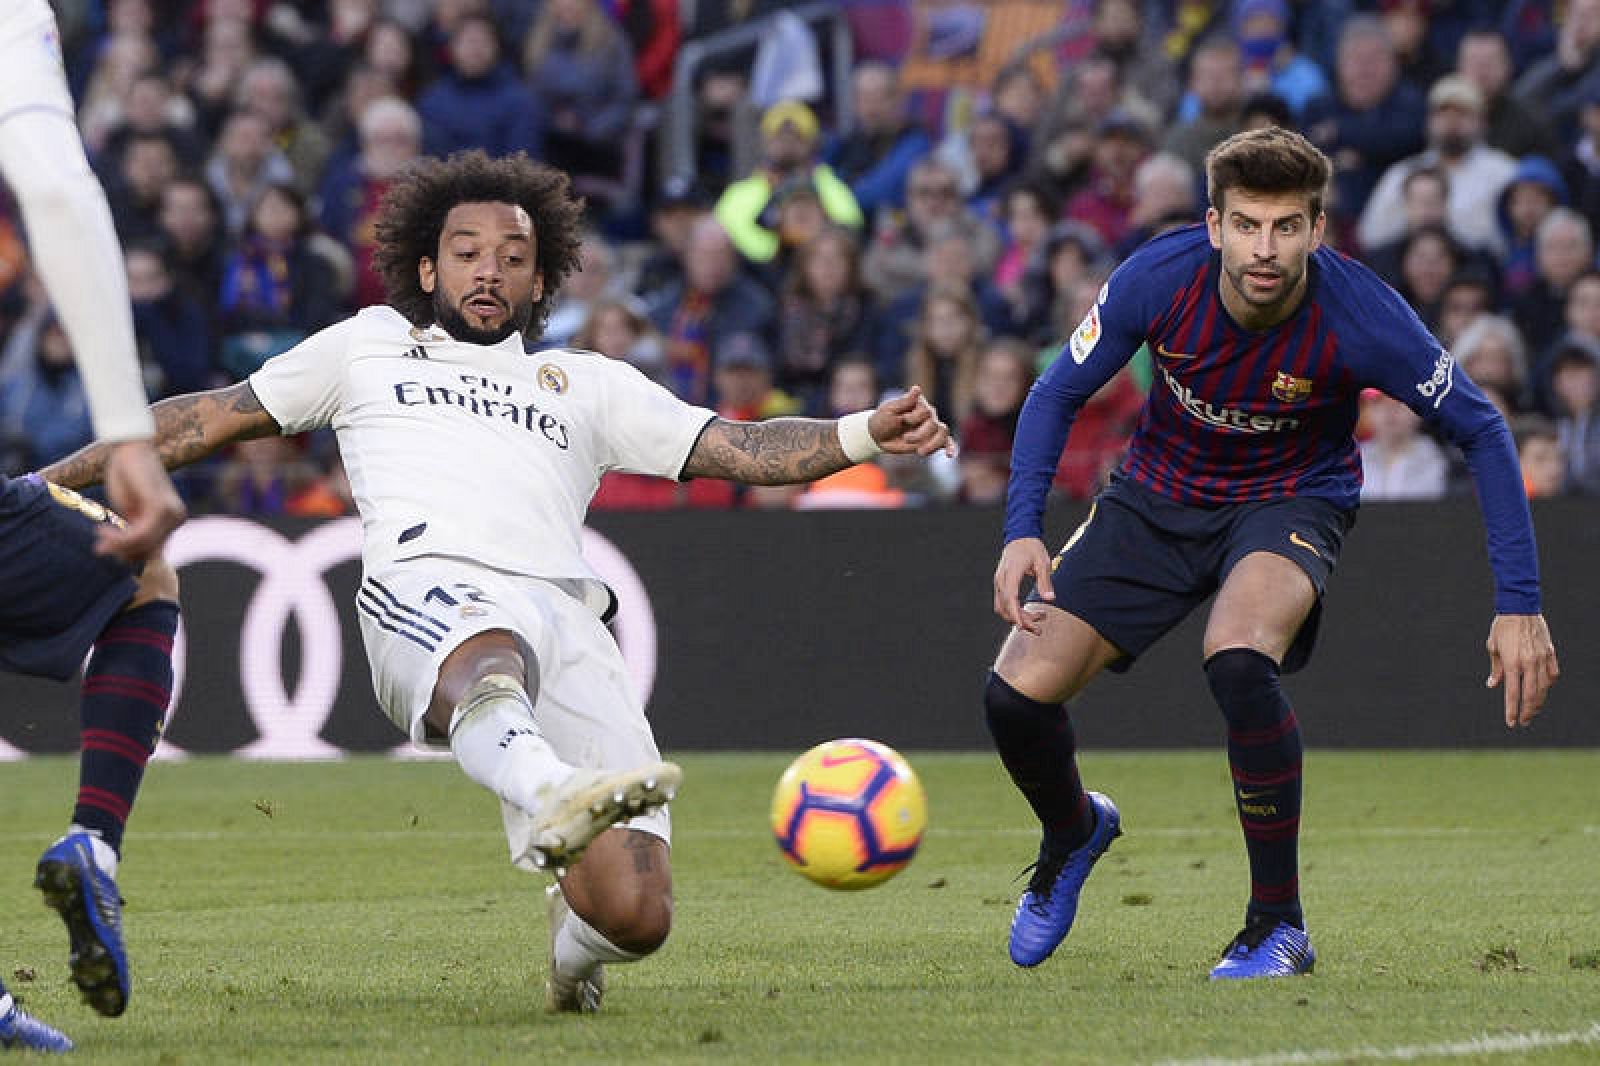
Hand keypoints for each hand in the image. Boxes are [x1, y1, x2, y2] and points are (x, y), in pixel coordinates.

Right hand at [98, 439, 185, 564]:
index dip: (127, 555)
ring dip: (117, 544)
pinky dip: (119, 537)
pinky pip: (139, 535)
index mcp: (172, 520)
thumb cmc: (128, 477)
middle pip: (147, 552)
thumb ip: (134, 533)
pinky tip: (103, 529)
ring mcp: (172, 514)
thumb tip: (127, 561)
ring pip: (142, 545)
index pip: (152, 552)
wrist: (129, 449)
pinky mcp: (160, 508)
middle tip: (99, 546)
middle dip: (121, 552)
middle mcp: (177, 518)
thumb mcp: (131, 511)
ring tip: (99, 533)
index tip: (104, 550)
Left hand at [866, 385, 954, 456]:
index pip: (926, 411)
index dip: (915, 418)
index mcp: (919, 404)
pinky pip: (946, 442)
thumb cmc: (882, 420)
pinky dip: (950, 448)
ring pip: (943, 433)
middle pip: (934, 424)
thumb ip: (905, 401)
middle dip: (920, 435)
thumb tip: (917, 388)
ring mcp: (931, 428)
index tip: (902, 420)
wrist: (878, 436)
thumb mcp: (890, 410)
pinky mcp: (931, 440)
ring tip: (920, 452)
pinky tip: (950, 455)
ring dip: (932, 444)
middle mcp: (928, 414)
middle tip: (905, 438)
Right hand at [992, 537, 1053, 633]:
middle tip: (1038, 629)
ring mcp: (999, 582)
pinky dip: (1013, 611)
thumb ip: (1045, 582)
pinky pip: (1003, 603)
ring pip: (1002, 607)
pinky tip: (1027, 613)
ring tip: (1036, 621)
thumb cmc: (1032, 548)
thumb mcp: (1043, 563)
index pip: (1010, 597)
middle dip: (1021, 620)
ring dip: (1017, 617)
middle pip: (1006, 606)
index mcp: (1011, 573)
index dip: (1015, 613)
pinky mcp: (1001, 584)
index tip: (1022, 627)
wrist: (1020, 537)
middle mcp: (1001, 579)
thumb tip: (1050, 599)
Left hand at [1485, 613, 1558, 727]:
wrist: (1520, 608)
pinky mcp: (1550, 652)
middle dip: (1527, 711)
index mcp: (1512, 662)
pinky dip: (1548, 684)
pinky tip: (1543, 690)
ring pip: (1544, 687)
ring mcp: (1542, 658)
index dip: (1512, 710)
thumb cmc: (1502, 627)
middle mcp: (1529, 663)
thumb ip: (1496, 669)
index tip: (1511, 722)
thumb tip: (1493, 686)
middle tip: (1523, 722)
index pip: (1513, 693)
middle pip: (1531, 695)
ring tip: (1532, 711)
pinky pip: (1552, 674)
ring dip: (1538, 702)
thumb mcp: (1493, 647)